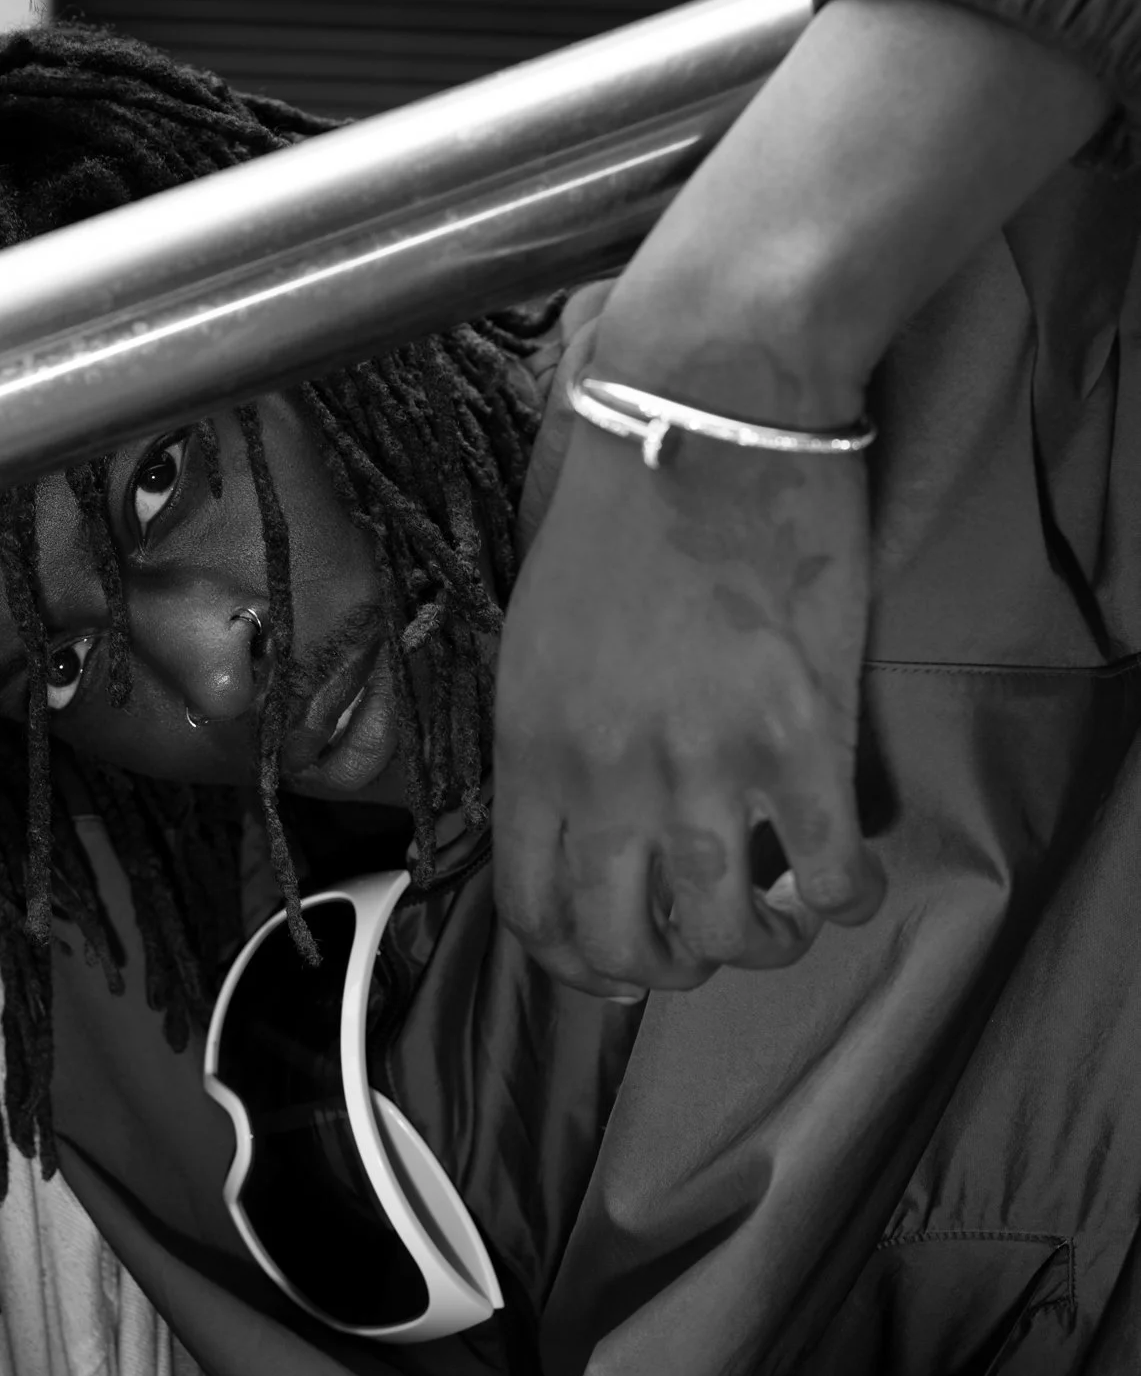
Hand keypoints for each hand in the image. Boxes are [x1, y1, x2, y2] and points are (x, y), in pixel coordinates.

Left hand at [495, 291, 883, 995]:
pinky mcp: (802, 738)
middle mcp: (605, 777)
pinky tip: (847, 879)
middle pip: (624, 945)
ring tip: (780, 919)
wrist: (708, 406)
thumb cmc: (617, 497)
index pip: (532, 913)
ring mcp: (705, 766)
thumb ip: (544, 733)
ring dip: (759, 947)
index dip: (576, 963)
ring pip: (726, 936)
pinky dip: (844, 901)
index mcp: (528, 748)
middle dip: (665, 969)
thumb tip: (573, 810)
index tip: (615, 965)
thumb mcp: (531, 629)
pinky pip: (829, 879)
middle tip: (702, 944)